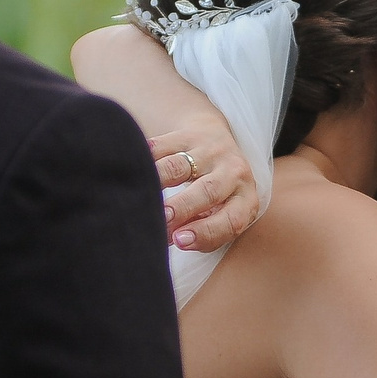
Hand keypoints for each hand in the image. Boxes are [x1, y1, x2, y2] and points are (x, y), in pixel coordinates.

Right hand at [150, 128, 257, 251]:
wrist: (215, 141)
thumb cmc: (216, 196)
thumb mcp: (220, 214)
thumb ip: (201, 232)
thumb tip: (168, 239)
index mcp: (246, 199)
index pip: (232, 220)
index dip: (206, 232)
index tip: (180, 242)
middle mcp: (233, 172)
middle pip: (209, 191)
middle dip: (183, 207)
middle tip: (162, 220)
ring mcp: (209, 150)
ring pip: (179, 166)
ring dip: (159, 182)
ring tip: (142, 198)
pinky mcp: (185, 135)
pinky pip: (160, 146)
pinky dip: (143, 160)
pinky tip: (130, 172)